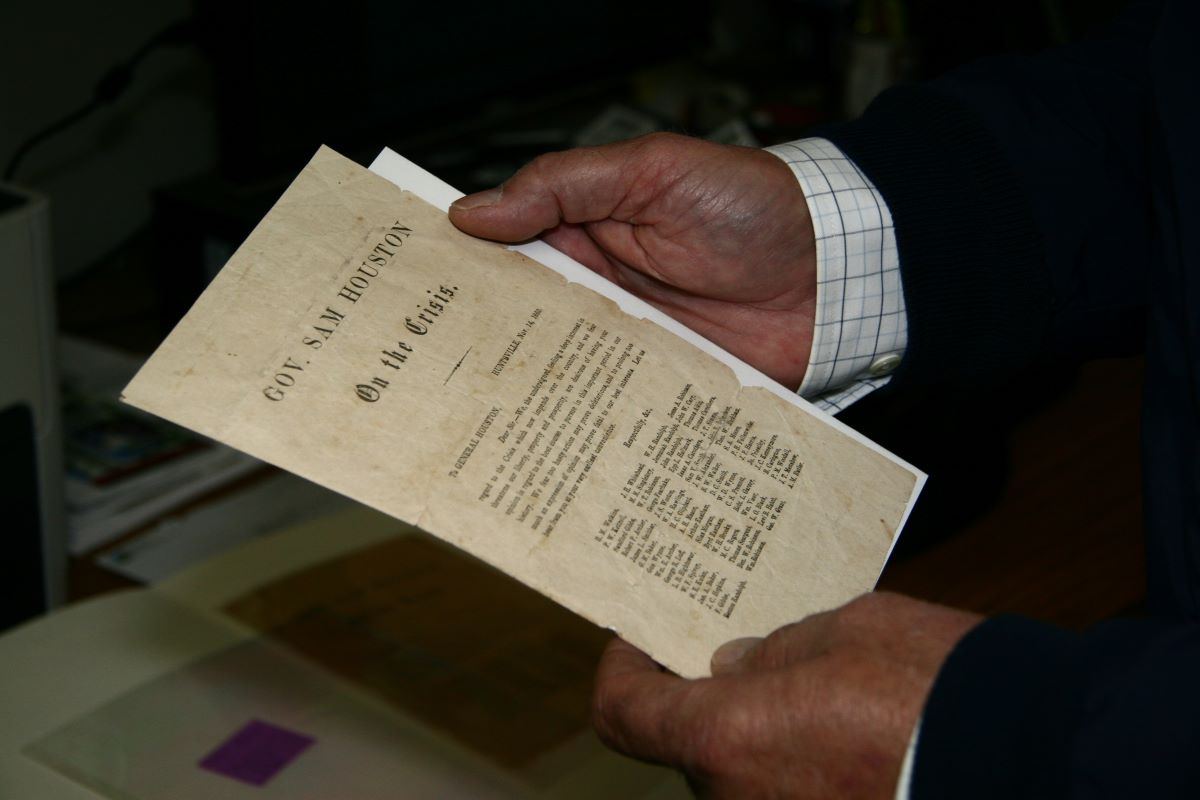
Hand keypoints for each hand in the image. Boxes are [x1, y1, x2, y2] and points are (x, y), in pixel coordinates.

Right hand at [449, 133, 816, 388]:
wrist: (833, 270)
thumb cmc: (750, 206)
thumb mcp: (652, 172)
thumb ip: (565, 185)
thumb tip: (475, 210)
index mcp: (585, 231)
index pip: (505, 249)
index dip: (462, 267)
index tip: (416, 293)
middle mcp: (599, 290)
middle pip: (523, 319)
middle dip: (482, 343)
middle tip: (431, 373)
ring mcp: (629, 340)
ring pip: (562, 368)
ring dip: (530, 388)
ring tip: (478, 419)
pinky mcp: (662, 382)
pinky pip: (616, 404)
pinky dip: (589, 421)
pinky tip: (554, 442)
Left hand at [591, 592, 981, 798]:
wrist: (1032, 759)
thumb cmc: (933, 686)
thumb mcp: (844, 630)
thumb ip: (773, 651)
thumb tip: (734, 666)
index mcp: (726, 737)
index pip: (625, 713)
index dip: (621, 670)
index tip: (636, 638)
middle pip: (692, 744)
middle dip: (711, 697)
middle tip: (744, 645)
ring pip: (746, 773)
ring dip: (761, 731)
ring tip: (816, 683)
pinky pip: (790, 793)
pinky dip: (800, 762)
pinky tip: (847, 728)